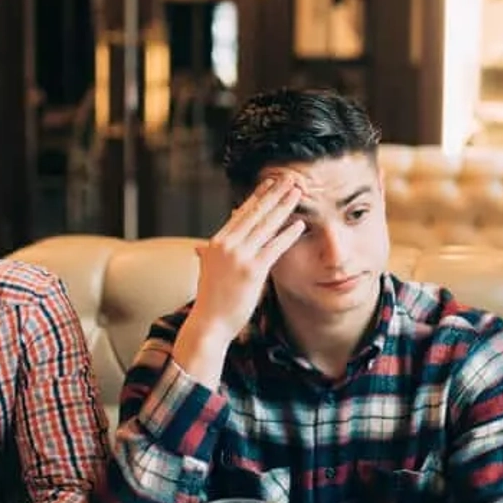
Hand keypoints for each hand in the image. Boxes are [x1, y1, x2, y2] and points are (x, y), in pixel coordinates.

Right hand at [173, 175, 304, 385]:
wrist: (209, 323)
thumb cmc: (212, 300)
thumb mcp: (208, 271)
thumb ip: (208, 256)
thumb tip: (202, 247)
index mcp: (216, 243)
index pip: (240, 213)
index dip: (258, 196)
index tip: (270, 183)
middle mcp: (226, 245)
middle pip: (255, 213)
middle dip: (274, 194)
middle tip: (290, 178)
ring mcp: (239, 257)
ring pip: (266, 226)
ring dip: (284, 207)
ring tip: (298, 193)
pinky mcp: (252, 271)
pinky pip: (274, 247)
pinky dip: (288, 234)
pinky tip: (300, 224)